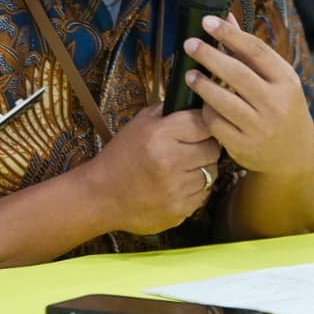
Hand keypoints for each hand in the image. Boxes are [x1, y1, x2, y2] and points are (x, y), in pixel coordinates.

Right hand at [87, 104, 219, 235]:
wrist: (100, 195)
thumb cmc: (120, 157)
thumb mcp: (137, 125)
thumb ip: (166, 111)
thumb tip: (195, 103)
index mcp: (160, 135)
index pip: (203, 123)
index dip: (203, 124)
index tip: (198, 127)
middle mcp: (170, 161)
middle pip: (213, 149)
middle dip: (205, 146)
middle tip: (192, 148)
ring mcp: (176, 189)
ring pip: (211, 173)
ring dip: (202, 169)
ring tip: (183, 168)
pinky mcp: (178, 211)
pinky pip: (203, 195)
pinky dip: (195, 190)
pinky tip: (178, 186)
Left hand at [179, 14, 313, 175]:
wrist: (293, 154)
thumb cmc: (280, 106)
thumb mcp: (275, 78)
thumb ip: (248, 49)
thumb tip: (225, 17)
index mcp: (286, 80)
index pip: (255, 50)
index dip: (230, 34)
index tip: (208, 22)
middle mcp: (276, 103)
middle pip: (237, 73)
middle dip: (209, 56)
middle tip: (189, 44)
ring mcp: (260, 126)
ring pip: (223, 101)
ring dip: (202, 84)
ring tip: (189, 74)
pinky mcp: (244, 145)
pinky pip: (216, 123)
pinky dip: (206, 111)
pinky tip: (201, 103)